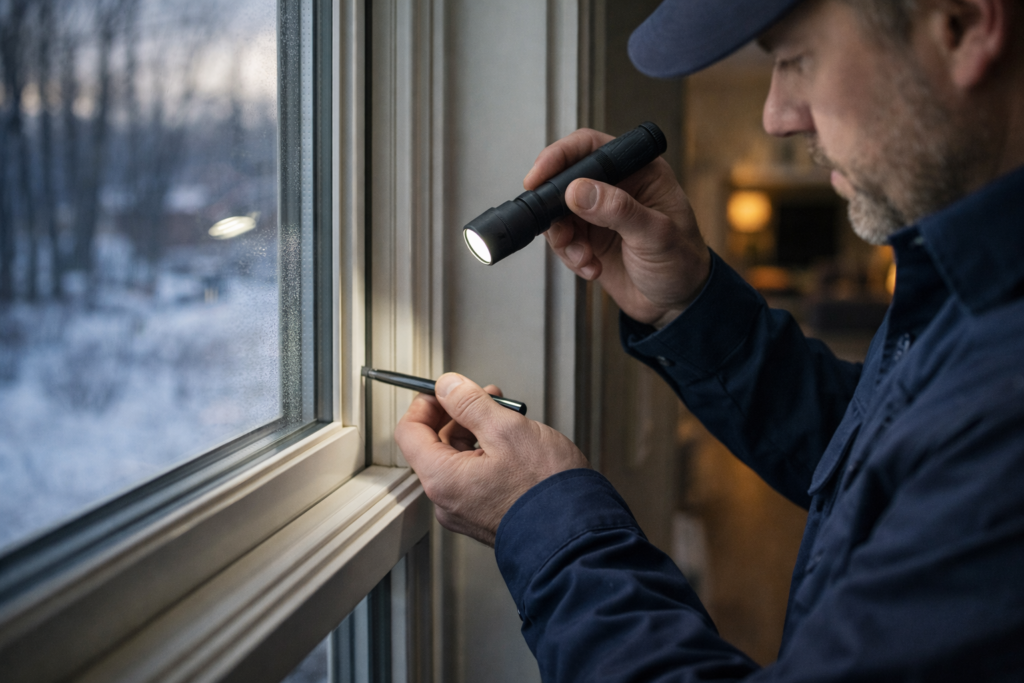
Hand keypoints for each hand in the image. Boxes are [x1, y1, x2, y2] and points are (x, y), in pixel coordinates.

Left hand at [394, 373, 589, 545]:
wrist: (578, 536)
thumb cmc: (547, 490)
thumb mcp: (508, 430)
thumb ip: (470, 403)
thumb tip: (447, 386)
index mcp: (443, 479)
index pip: (409, 432)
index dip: (426, 403)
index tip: (446, 390)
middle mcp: (448, 500)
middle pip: (434, 444)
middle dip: (458, 413)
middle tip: (486, 396)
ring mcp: (466, 510)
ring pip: (458, 459)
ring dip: (476, 430)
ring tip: (507, 416)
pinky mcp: (486, 514)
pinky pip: (475, 476)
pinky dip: (487, 453)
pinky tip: (513, 442)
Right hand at [525, 128, 710, 327]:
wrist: (677, 304)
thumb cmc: (683, 264)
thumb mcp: (656, 235)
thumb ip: (619, 210)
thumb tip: (578, 190)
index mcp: (639, 171)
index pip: (590, 147)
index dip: (560, 157)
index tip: (539, 178)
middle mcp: (616, 187)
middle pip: (565, 180)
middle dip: (556, 209)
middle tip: (562, 232)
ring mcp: (599, 213)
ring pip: (559, 213)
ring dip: (564, 239)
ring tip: (584, 257)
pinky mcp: (589, 238)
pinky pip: (563, 240)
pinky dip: (570, 256)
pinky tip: (591, 267)